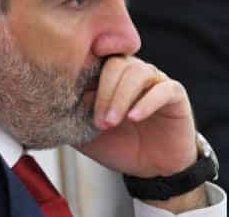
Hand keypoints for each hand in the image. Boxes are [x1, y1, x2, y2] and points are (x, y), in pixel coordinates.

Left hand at [75, 56, 197, 177]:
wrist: (153, 168)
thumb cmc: (121, 145)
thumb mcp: (87, 134)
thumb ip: (72, 116)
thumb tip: (53, 100)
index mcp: (111, 77)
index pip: (96, 61)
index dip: (86, 75)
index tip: (74, 97)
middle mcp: (134, 73)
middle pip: (116, 64)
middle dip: (104, 92)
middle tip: (98, 121)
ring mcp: (155, 80)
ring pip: (138, 73)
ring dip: (121, 97)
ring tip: (112, 122)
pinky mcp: (175, 93)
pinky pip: (162, 89)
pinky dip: (147, 102)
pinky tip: (134, 117)